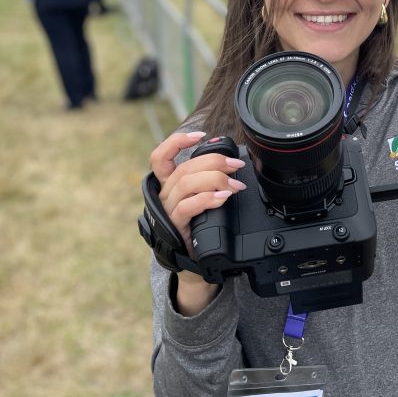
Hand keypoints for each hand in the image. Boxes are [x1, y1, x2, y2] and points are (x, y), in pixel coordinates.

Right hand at [150, 130, 246, 253]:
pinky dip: (207, 199)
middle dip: (214, 162)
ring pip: (186, 184)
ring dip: (215, 180)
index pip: (161, 157)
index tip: (201, 135)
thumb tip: (232, 162)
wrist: (195, 260)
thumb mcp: (203, 198)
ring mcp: (168, 210)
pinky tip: (222, 198)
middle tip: (237, 166)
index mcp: (169, 183)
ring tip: (234, 186)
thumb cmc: (201, 225)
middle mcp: (165, 194)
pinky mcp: (175, 226)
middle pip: (184, 168)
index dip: (176, 142)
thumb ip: (210, 180)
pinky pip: (187, 207)